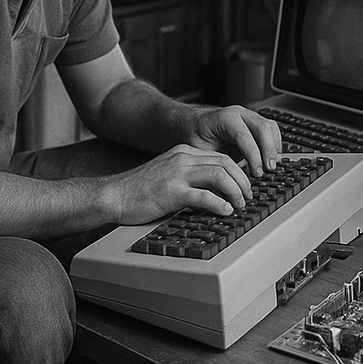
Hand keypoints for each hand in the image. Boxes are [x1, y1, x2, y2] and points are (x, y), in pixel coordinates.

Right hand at [114, 144, 256, 222]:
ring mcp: (177, 174)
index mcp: (184, 152)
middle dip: (243, 181)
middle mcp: (183, 158)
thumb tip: (216, 188)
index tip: (244, 186)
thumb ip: (190, 175)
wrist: (115, 195)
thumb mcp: (169, 173)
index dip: (238, 171)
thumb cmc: (140, 189)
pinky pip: (204, 196)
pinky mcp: (172, 192)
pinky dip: (219, 204)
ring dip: (235, 191)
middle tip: (247, 197)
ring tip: (239, 205)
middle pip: (226, 163)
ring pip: (220, 175)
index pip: (221, 156)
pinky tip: (224, 211)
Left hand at [182, 105, 281, 177]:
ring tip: (271, 166)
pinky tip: (271, 159)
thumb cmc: (196, 139)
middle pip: (262, 127)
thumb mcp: (200, 152)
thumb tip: (227, 185)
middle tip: (269, 170)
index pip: (244, 135)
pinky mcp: (255, 124)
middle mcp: (239, 114)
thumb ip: (215, 164)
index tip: (257, 172)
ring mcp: (249, 117)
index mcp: (224, 119)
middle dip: (268, 150)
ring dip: (274, 148)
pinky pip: (272, 130)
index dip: (253, 155)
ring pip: (270, 127)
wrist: (194, 126)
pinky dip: (274, 144)